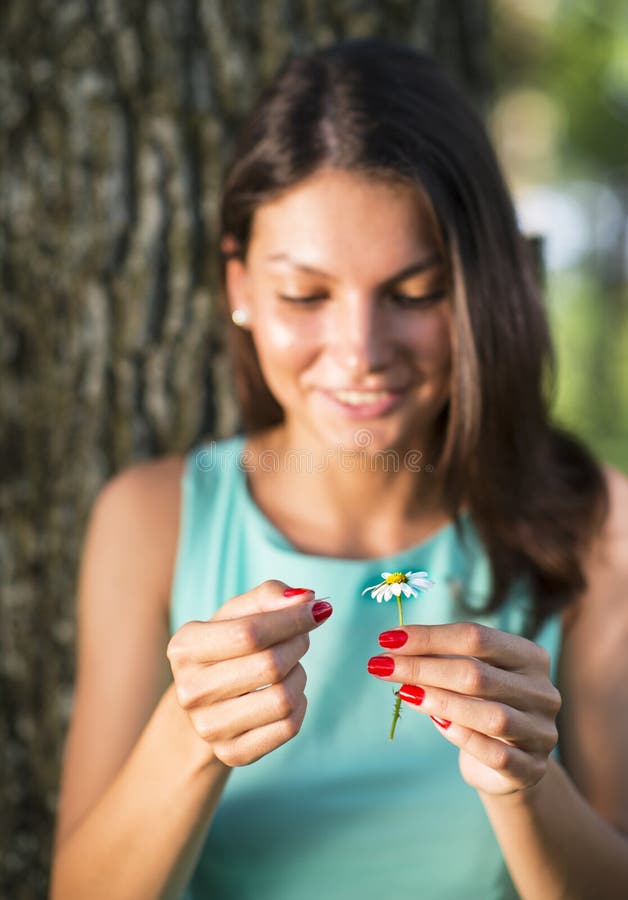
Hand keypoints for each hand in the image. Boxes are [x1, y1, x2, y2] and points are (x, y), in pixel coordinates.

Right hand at [167, 580, 331, 766]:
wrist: (206, 704)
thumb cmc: (227, 648)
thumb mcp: (238, 613)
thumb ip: (270, 596)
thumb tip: (308, 598)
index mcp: (184, 647)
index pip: (250, 632)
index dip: (292, 619)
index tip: (318, 609)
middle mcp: (189, 691)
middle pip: (270, 666)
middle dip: (298, 645)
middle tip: (301, 638)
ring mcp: (208, 727)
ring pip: (283, 698)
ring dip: (299, 675)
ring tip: (291, 667)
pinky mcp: (232, 754)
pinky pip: (289, 727)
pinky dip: (300, 704)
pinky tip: (287, 694)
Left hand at [368, 622, 561, 795]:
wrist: (509, 764)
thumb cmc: (481, 706)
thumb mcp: (467, 674)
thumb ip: (440, 658)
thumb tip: (393, 645)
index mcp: (530, 656)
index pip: (477, 636)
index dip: (429, 636)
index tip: (388, 638)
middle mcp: (543, 692)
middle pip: (477, 674)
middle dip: (422, 668)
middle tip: (382, 666)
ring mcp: (542, 732)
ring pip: (491, 715)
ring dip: (440, 701)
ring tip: (403, 692)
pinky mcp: (532, 769)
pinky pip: (496, 754)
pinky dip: (463, 737)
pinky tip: (436, 723)